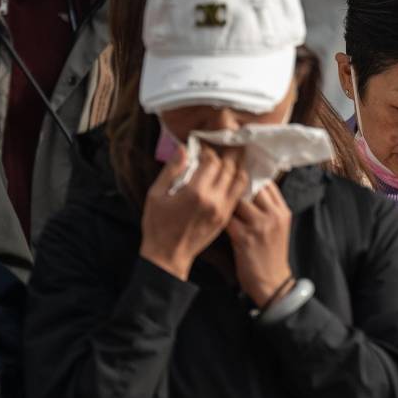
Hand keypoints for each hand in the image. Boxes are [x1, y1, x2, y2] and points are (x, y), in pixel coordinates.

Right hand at [140, 144, 247, 279]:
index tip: (203, 145)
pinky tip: (236, 173)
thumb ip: (171, 170)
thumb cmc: (157, 225)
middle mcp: (213, 200)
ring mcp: (222, 209)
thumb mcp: (156, 194)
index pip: (212, 161)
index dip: (209, 150)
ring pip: (239, 179)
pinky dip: (240, 180)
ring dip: (238, 164)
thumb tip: (184, 149)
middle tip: (226, 141)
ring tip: (236, 152)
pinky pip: (240, 193)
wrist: (168, 256)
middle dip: (228, 152)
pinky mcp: (226, 217)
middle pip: (229, 167)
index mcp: (195, 192)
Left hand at [226, 182, 293, 306]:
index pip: (267, 183)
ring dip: (225, 200)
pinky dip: (218, 216)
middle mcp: (273, 215)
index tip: (236, 176)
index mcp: (282, 211)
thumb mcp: (278, 228)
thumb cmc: (271, 256)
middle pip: (252, 187)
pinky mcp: (245, 238)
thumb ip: (268, 209)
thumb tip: (249, 190)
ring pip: (237, 200)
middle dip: (235, 185)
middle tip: (220, 183)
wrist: (272, 283)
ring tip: (214, 198)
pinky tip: (211, 215)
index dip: (251, 177)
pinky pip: (228, 218)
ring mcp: (260, 226)